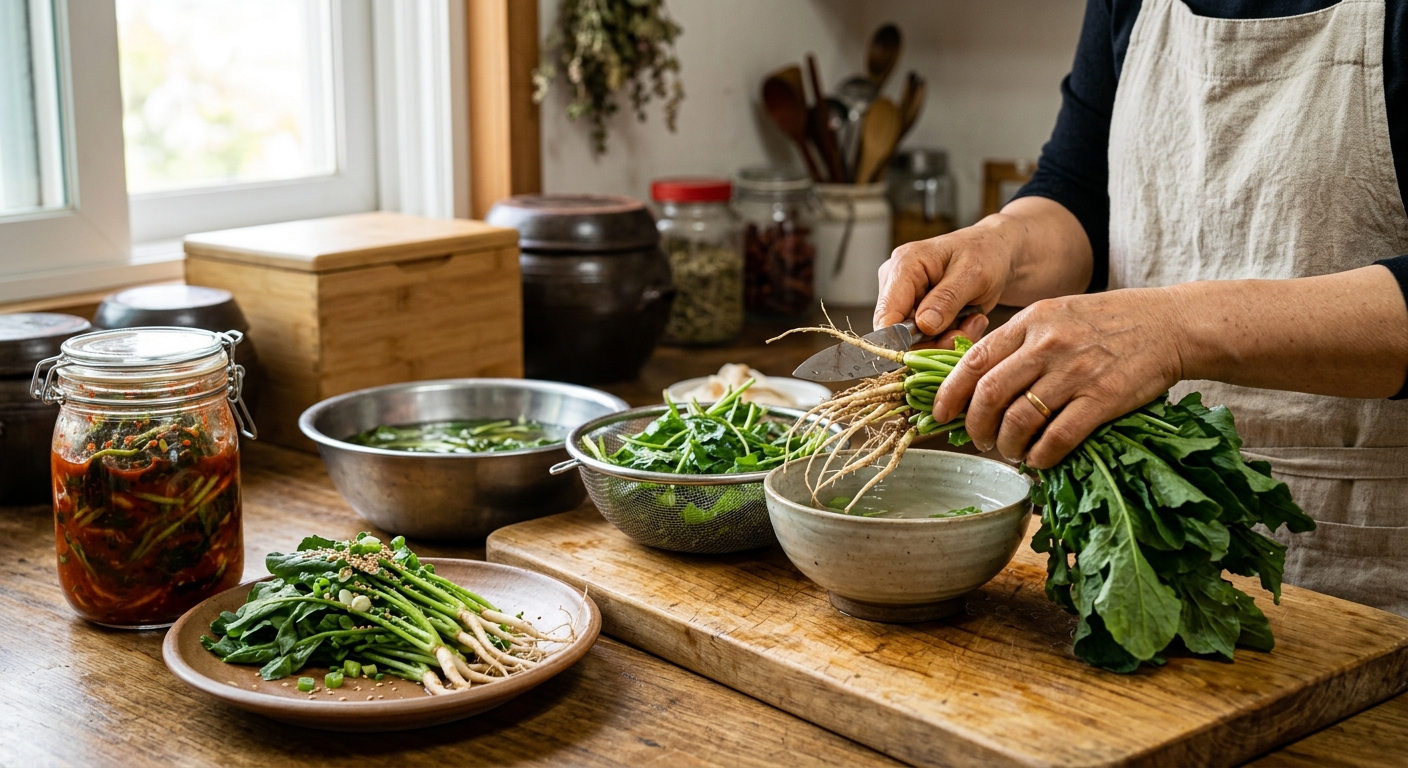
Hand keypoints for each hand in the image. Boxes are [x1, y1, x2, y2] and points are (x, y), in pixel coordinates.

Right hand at [874, 215, 1021, 337]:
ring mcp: (904, 300)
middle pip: (899, 334)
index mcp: (904, 265)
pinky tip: (968, 321)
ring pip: (915, 341)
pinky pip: (926, 339)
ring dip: (946, 340)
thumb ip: (947, 299)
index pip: (886, 314)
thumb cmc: (985, 253)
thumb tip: (924, 326)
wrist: (995, 252)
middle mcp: (896, 283)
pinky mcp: (915, 313)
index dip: (901, 341)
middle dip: (934, 341)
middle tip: (966, 332)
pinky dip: (949, 337)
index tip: (934, 350)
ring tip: (973, 322)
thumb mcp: (973, 274)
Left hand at [931, 288, 1187, 467]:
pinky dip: (1041, 456)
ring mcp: (1075, 372)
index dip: (950, 393)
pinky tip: (1039, 460)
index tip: (940, 414)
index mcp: (1031, 322)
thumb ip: (1020, 342)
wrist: (1170, 323)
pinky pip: (1058, 437)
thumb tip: (978, 381)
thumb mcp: (1056, 315)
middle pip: (989, 394)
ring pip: (1019, 419)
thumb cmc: (1108, 323)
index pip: (973, 360)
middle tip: (979, 439)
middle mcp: (1047, 345)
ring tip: (1011, 451)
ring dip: (1008, 445)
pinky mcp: (1102, 398)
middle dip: (975, 425)